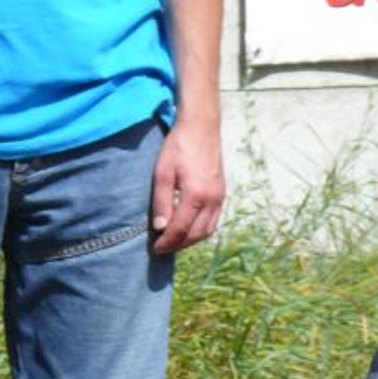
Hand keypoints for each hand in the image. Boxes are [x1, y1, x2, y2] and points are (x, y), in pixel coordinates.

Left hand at [150, 114, 224, 253]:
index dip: (167, 242)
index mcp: (196, 195)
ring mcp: (220, 197)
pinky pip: (214, 221)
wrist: (201, 129)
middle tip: (162, 249)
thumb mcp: (162, 173)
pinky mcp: (222, 194)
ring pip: (208, 230)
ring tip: (174, 242)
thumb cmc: (178, 148)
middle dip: (179, 245)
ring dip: (191, 240)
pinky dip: (201, 230)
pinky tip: (189, 229)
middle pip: (196, 234)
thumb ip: (161, 202)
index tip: (154, 249)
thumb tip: (160, 227)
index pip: (181, 228)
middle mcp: (212, 200)